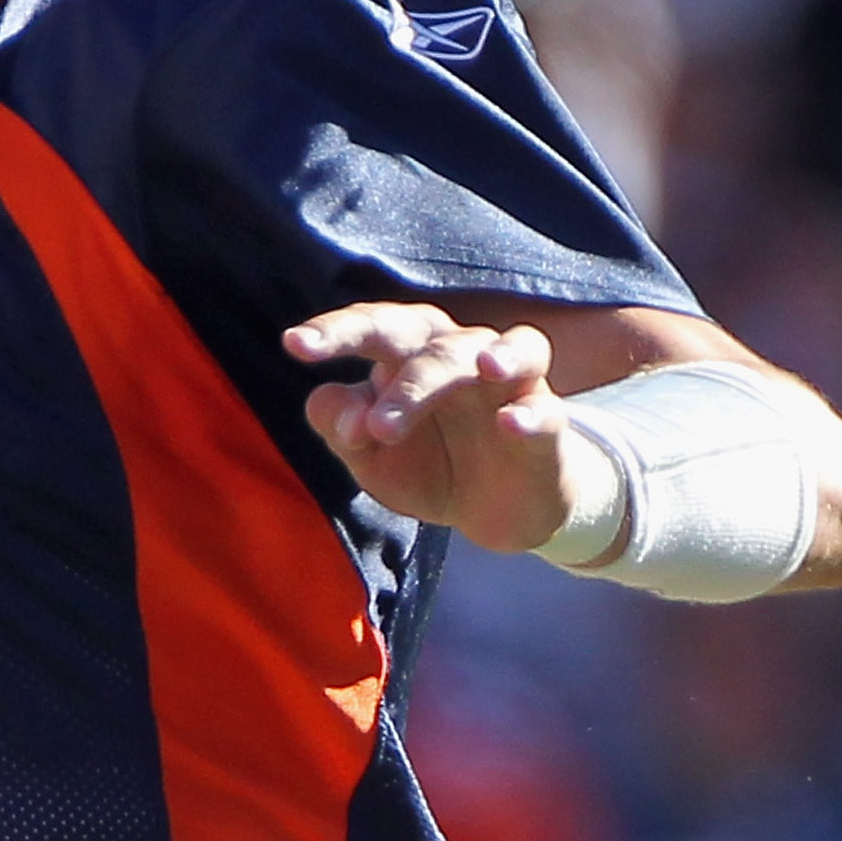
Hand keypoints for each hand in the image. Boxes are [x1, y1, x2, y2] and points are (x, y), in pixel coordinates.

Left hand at [284, 301, 600, 553]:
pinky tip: (510, 425)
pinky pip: (544, 409)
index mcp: (408, 357)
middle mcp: (457, 355)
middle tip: (374, 428)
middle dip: (402, 375)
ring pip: (487, 354)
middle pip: (428, 335)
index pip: (372, 328)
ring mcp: (507, 383)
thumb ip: (342, 429)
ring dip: (470, 372)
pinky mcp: (547, 423)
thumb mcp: (372, 460)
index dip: (335, 331)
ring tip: (473, 373)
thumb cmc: (429, 466)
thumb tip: (330, 405)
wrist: (496, 512)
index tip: (294, 344)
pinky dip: (530, 413)